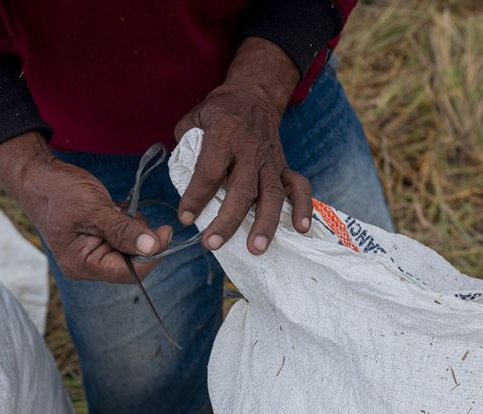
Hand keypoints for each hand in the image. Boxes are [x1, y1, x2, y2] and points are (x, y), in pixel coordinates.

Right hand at [0, 132, 171, 282]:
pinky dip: (127, 221)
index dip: (151, 256)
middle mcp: (89, 264)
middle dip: (139, 236)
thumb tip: (151, 247)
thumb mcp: (93, 209)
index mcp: (82, 264)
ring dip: (133, 225)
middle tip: (128, 212)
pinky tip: (114, 208)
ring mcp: (95, 252)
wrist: (40, 176)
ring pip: (133, 247)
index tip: (165, 232)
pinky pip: (127, 236)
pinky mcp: (102, 239)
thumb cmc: (59, 192)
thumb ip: (123, 230)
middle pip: (133, 261)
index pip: (128, 273)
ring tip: (115, 207)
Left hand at [174, 37, 312, 254]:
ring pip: (271, 195)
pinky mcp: (285, 167)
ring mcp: (271, 160)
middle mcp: (250, 150)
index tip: (185, 218)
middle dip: (228, 220)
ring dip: (265, 223)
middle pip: (242, 190)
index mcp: (224, 135)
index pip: (209, 171)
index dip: (196, 196)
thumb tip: (179, 174)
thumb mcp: (196, 117)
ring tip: (255, 249)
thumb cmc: (221, 110)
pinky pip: (298, 188)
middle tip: (212, 244)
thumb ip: (185, 143)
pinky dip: (303, 208)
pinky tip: (301, 230)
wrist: (254, 94)